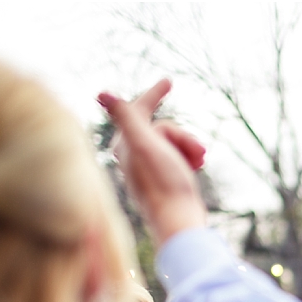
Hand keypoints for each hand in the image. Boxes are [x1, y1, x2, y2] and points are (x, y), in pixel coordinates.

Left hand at [98, 80, 206, 247]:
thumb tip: (101, 93)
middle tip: (199, 152)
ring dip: (190, 148)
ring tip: (199, 163)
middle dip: (184, 137)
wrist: (179, 219)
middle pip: (164, 128)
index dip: (153, 94)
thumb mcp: (145, 145)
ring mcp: (147, 167)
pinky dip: (189, 158)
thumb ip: (126, 117)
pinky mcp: (161, 178)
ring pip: (174, 141)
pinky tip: (196, 169)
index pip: (138, 109)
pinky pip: (177, 156)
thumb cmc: (164, 183)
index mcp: (125, 143)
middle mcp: (132, 154)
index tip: (170, 81)